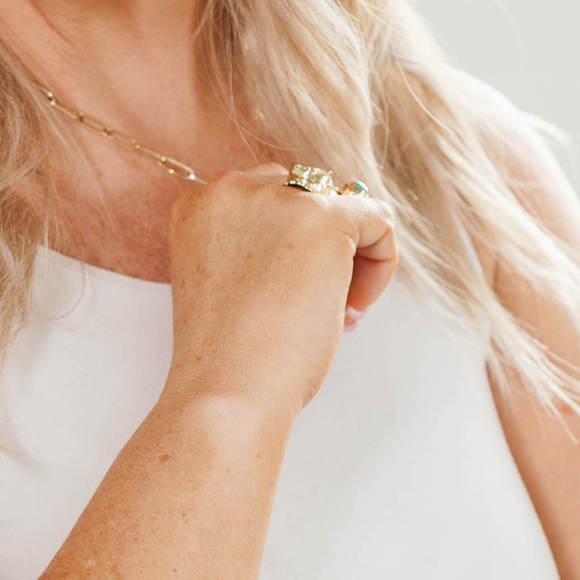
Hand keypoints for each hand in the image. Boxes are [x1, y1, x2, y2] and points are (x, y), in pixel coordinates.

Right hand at [165, 165, 398, 411]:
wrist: (226, 390)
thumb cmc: (226, 359)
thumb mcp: (225, 282)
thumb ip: (255, 247)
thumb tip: (315, 238)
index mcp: (199, 206)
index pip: (267, 202)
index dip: (289, 249)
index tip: (289, 296)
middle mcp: (231, 189)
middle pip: (304, 195)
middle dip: (321, 249)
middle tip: (319, 307)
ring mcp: (278, 198)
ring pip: (342, 207)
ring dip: (349, 257)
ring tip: (337, 312)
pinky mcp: (324, 216)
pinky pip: (378, 219)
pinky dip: (381, 263)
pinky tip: (355, 308)